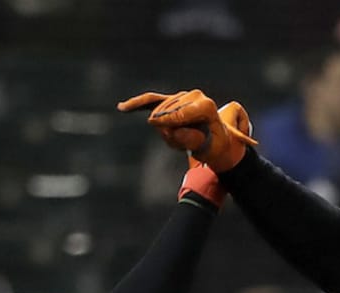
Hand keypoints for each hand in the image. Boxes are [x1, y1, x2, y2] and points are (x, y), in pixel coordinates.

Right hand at [117, 90, 256, 171]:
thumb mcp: (206, 148)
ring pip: (159, 114)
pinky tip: (122, 108)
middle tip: (186, 145)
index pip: (178, 113)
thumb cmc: (214, 146)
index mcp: (206, 106)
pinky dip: (137, 104)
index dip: (167, 121)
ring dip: (165, 131)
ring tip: (182, 139)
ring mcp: (183, 97)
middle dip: (170, 133)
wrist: (218, 141)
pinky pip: (151, 101)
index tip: (154, 124)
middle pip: (167, 115)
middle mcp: (195, 96)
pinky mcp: (172, 101)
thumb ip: (189, 139)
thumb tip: (165, 128)